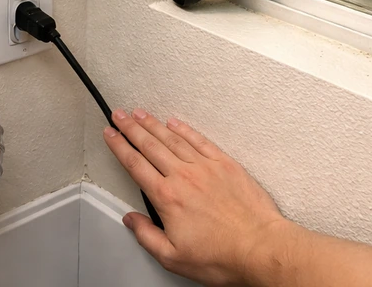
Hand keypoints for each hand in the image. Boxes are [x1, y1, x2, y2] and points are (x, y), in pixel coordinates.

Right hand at [103, 109, 289, 286]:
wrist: (261, 248)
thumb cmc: (222, 256)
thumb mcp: (173, 258)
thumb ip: (147, 236)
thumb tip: (132, 220)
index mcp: (167, 197)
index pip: (135, 164)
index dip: (119, 146)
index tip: (110, 135)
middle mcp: (183, 176)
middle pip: (150, 145)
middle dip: (131, 128)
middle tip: (119, 115)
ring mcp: (205, 167)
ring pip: (172, 139)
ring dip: (153, 124)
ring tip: (140, 114)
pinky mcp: (225, 165)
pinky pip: (199, 140)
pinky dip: (185, 130)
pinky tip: (175, 123)